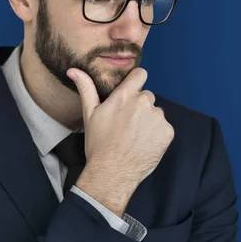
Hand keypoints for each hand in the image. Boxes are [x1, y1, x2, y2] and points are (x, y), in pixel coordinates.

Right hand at [67, 67, 174, 215]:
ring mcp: (158, 118)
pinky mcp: (167, 132)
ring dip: (148, 120)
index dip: (136, 81)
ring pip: (155, 112)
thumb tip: (73, 70)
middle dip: (139, 106)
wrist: (113, 172)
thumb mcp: (89, 114)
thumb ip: (86, 88)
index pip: (140, 74)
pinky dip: (156, 134)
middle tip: (126, 123)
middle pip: (146, 96)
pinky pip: (163, 127)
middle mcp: (144, 103)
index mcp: (125, 96)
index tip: (130, 91)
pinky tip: (143, 143)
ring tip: (134, 136)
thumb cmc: (98, 143)